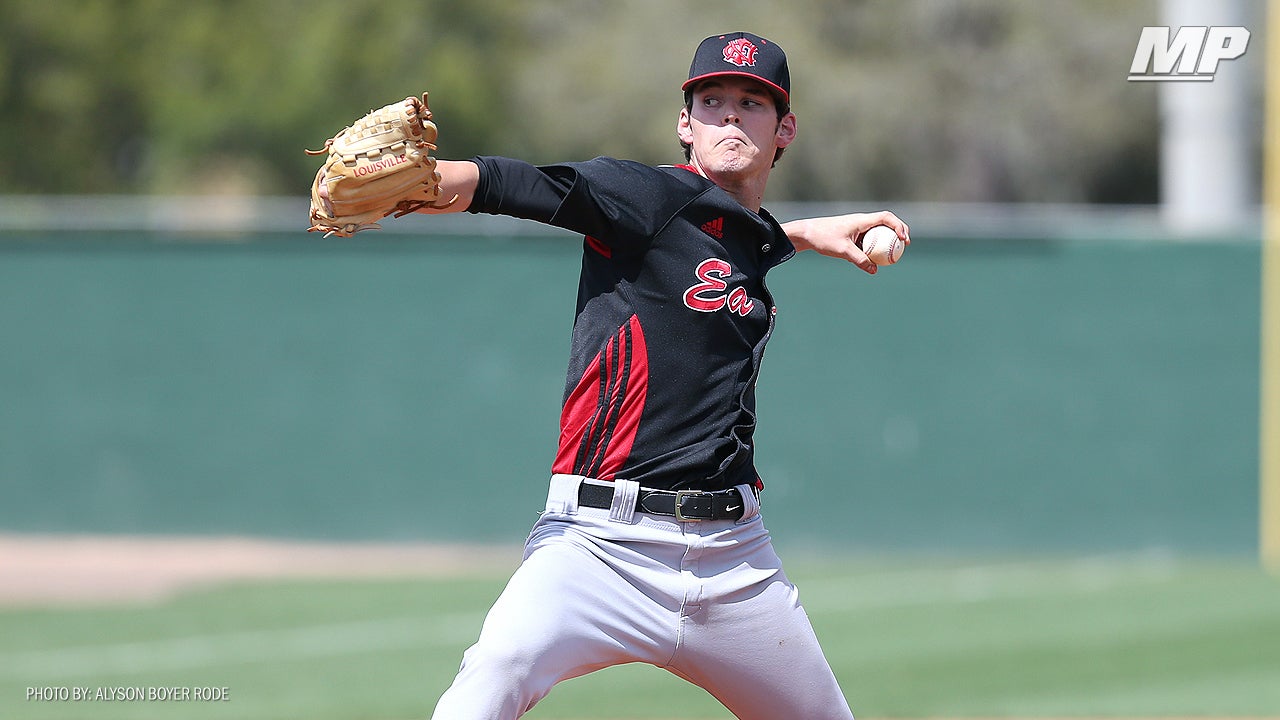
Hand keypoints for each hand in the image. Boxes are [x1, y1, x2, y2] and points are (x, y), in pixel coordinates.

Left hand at [782, 211, 910, 274]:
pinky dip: (874, 248)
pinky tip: (875, 261)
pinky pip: (868, 241)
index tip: (903, 239)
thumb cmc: (823, 238)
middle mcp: (861, 222)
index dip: (899, 226)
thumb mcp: (842, 251)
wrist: (806, 234)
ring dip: (887, 241)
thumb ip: (859, 260)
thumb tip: (874, 270)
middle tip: (905, 245)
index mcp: (861, 220)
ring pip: (877, 233)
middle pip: (886, 223)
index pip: (886, 217)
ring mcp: (857, 228)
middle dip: (898, 232)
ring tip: (893, 255)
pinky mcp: (852, 236)